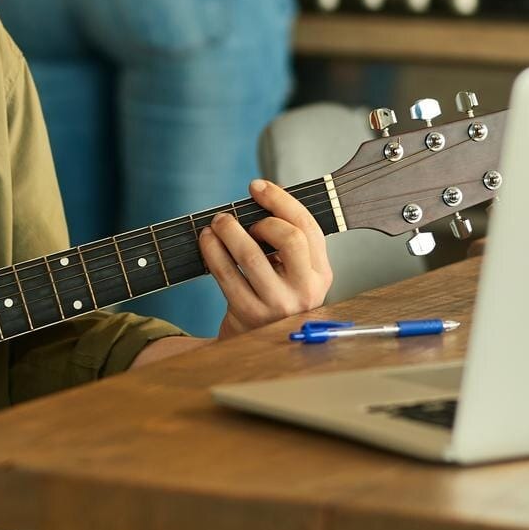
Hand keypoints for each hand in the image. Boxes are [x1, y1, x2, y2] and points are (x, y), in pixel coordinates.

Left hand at [198, 179, 333, 338]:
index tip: (257, 186)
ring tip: (217, 223)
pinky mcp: (250, 314)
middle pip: (290, 239)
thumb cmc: (270, 295)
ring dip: (229, 231)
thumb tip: (259, 196)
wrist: (253, 343)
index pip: (308, 227)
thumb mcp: (291, 272)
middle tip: (237, 217)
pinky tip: (206, 241)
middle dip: (260, 218)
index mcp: (321, 273)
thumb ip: (285, 242)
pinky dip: (213, 251)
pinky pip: (227, 274)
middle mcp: (306, 290)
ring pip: (252, 255)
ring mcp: (279, 305)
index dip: (281, 200)